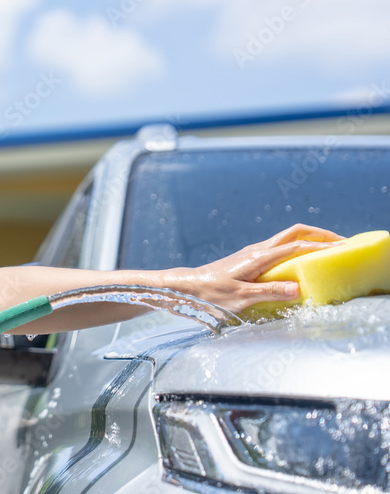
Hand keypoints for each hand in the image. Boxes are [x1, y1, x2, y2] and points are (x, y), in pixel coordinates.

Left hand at [166, 223, 345, 312]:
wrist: (188, 286)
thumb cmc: (211, 294)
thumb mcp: (240, 298)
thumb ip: (269, 292)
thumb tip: (298, 288)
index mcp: (258, 257)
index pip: (296, 246)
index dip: (321, 245)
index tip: (342, 246)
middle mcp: (257, 250)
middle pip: (294, 232)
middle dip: (319, 233)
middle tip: (341, 241)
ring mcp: (253, 252)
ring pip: (287, 237)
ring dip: (309, 238)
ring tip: (328, 247)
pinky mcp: (250, 258)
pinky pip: (280, 247)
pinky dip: (297, 247)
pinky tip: (303, 259)